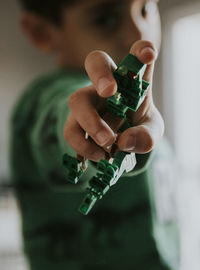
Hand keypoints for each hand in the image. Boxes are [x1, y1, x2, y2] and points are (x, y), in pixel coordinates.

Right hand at [64, 40, 163, 161]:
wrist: (121, 143)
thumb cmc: (138, 128)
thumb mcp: (151, 132)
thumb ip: (146, 136)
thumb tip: (124, 142)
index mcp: (131, 81)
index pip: (136, 56)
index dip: (141, 50)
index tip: (148, 55)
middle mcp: (108, 85)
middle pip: (95, 62)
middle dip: (100, 73)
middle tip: (109, 92)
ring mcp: (88, 102)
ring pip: (77, 100)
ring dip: (92, 122)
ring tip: (108, 142)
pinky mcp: (76, 123)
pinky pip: (70, 130)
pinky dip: (84, 145)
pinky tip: (99, 155)